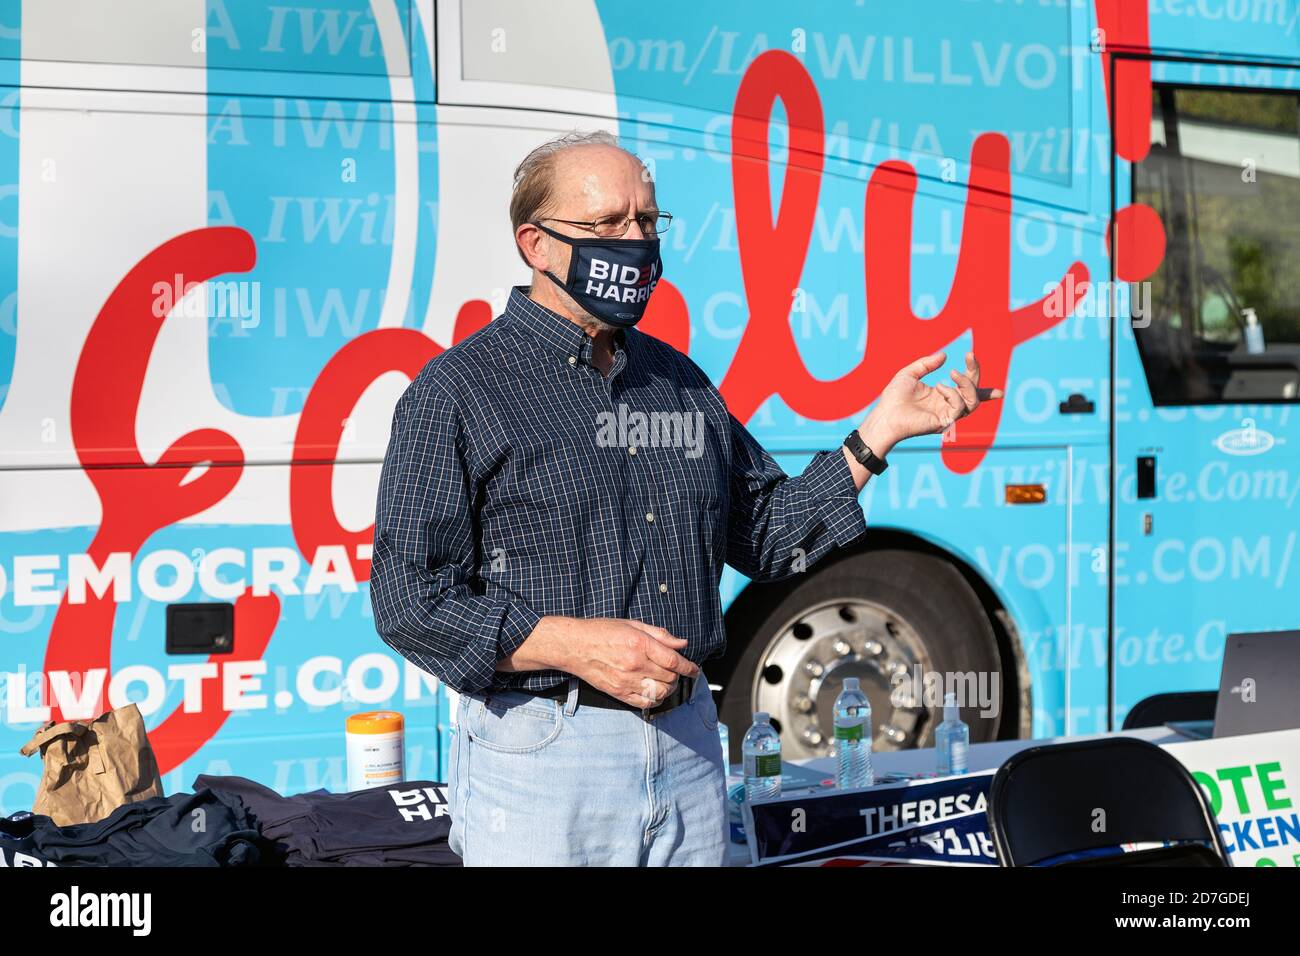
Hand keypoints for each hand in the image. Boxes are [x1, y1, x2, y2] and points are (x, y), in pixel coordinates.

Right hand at [559, 617, 701, 707]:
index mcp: (640, 644)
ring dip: (669, 688)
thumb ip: (660, 635)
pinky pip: (645, 703)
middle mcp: (635, 664)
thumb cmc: (602, 631)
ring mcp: (626, 681)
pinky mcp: (618, 692)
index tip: (695, 670)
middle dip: (678, 675)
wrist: (574, 646)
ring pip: (660, 693)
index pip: (674, 661)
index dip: (689, 667)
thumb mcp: (632, 624)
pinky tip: (654, 691)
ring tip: (667, 681)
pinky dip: (655, 699)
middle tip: (677, 671)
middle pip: (670, 677)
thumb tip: (682, 644)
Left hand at [862, 350, 1002, 447]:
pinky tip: (940, 388)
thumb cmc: (893, 397)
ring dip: (967, 384)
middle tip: (970, 356)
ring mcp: (948, 416)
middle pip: (974, 393)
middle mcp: (948, 406)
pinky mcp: (944, 423)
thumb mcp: (910, 373)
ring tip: (953, 373)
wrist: (885, 414)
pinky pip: (960, 407)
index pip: (968, 391)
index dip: (981, 381)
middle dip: (975, 373)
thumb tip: (944, 355)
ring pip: (972, 401)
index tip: (973, 357)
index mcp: (942, 396)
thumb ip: (927, 364)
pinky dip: (953, 394)